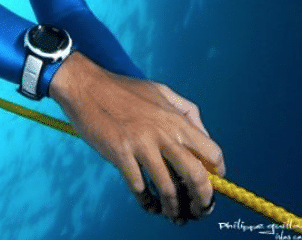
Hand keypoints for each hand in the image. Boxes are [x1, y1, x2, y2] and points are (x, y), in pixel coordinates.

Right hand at [49, 52, 225, 223]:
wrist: (85, 85)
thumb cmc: (123, 88)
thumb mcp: (161, 91)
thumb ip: (186, 110)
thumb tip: (204, 135)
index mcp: (176, 119)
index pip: (212, 152)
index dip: (217, 173)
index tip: (212, 183)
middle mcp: (163, 133)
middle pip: (196, 176)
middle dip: (203, 199)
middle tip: (200, 209)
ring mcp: (141, 145)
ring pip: (168, 188)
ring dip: (174, 208)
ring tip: (175, 216)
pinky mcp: (120, 154)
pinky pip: (139, 187)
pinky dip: (147, 202)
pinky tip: (149, 205)